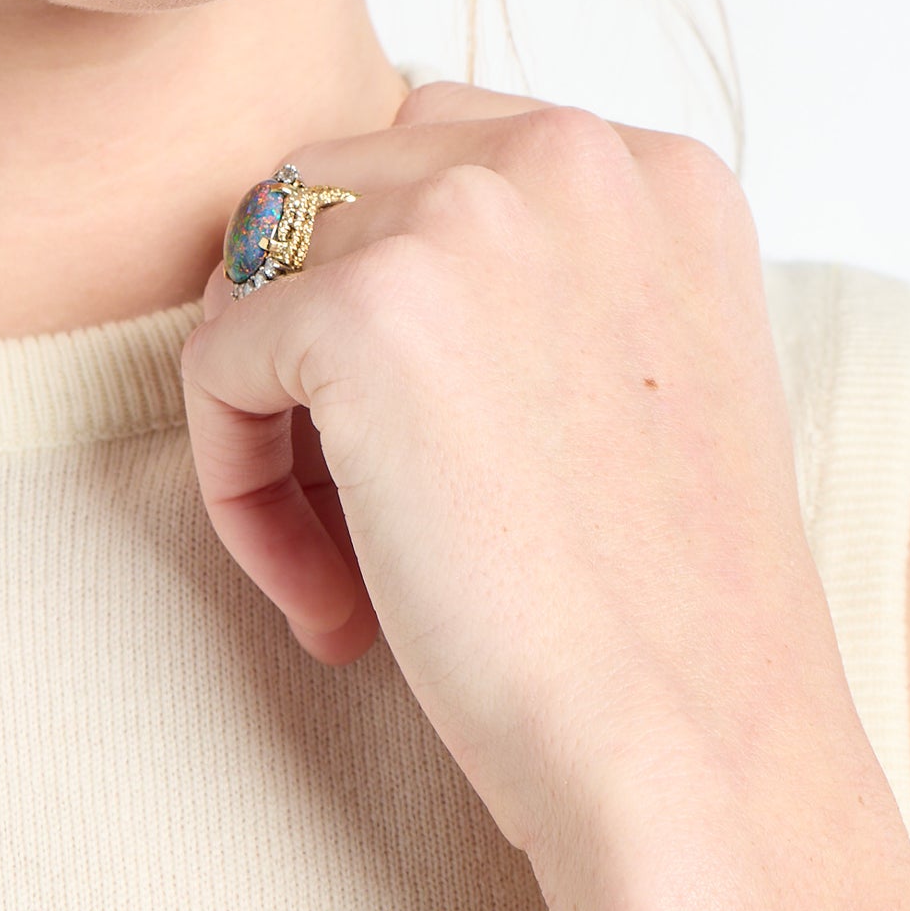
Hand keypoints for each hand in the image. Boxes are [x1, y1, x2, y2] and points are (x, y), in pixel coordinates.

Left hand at [179, 80, 870, 885]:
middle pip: (325, 198)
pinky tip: (329, 603)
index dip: (387, 303)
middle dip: (311, 350)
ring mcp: (466, 220)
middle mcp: (570, 158)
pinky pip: (212, 365)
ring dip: (267, 424)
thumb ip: (539, 289)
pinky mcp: (365, 312)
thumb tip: (346, 274)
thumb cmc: (667, 617)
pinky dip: (235, 489)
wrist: (698, 754)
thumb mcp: (645, 383)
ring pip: (255, 278)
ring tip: (343, 572)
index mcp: (659, 171)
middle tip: (358, 519)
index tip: (428, 450)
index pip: (432, 156)